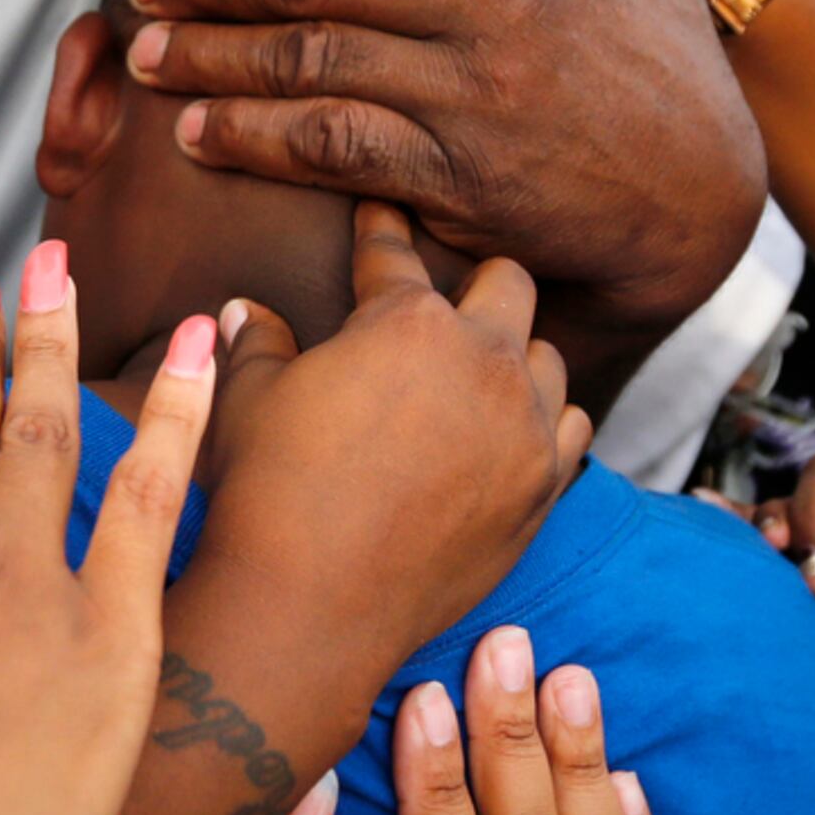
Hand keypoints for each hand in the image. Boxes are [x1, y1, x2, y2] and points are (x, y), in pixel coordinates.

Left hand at [127, 0, 762, 351]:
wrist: (701, 194)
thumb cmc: (658, 48)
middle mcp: (493, 2)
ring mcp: (473, 92)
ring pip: (307, 55)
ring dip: (209, 54)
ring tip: (149, 56)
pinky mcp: (458, 178)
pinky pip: (330, 146)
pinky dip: (251, 135)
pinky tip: (199, 131)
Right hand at [195, 206, 593, 673]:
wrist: (313, 603)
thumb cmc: (268, 492)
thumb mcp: (247, 401)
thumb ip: (258, 342)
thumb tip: (245, 310)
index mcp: (407, 321)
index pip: (396, 254)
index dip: (382, 228)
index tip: (383, 211)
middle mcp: (484, 361)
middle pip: (508, 283)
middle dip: (474, 283)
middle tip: (446, 302)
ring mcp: (525, 425)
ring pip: (550, 357)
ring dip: (517, 357)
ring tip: (483, 373)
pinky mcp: (544, 486)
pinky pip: (570, 429)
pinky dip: (545, 423)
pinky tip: (514, 432)